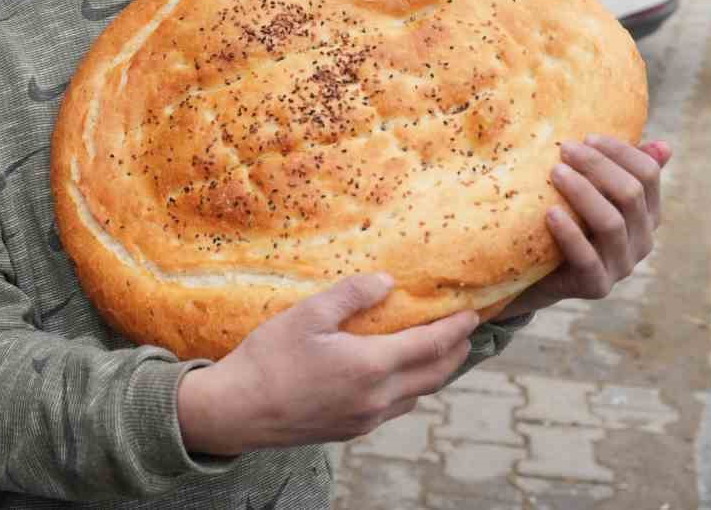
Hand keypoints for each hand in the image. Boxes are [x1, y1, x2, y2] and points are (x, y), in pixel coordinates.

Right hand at [178, 275, 478, 454]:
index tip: (472, 314)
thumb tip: (387, 282)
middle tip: (466, 334)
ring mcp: (365, 418)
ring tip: (438, 353)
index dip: (455, 329)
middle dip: (455, 353)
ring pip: (415, 396)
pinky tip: (397, 378)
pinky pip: (394, 409)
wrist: (237, 411)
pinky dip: (409, 390)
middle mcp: (377, 398)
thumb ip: (351, 295)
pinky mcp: (350, 430)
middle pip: (433, 376)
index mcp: (371, 366)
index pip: (430, 346)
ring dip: (434, 373)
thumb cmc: (268, 358)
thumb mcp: (307, 315)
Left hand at [497, 137, 670, 317]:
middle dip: (597, 166)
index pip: (648, 174)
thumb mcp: (593, 190)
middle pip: (630, 194)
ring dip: (582, 192)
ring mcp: (622, 265)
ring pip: (611, 223)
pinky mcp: (597, 286)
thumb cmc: (569, 218)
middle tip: (564, 148)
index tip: (587, 137)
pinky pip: (587, 259)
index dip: (620, 151)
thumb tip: (664, 146)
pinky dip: (569, 233)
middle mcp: (642, 240)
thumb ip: (622, 168)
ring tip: (555, 172)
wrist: (538, 269)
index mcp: (648, 212)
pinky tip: (550, 213)